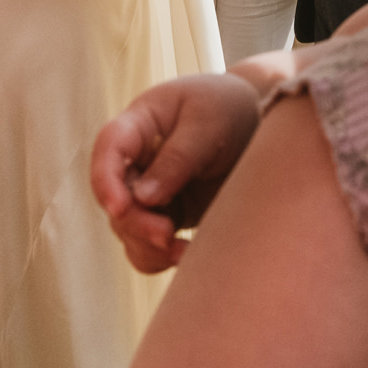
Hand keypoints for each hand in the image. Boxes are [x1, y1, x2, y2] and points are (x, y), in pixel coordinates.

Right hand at [89, 73, 261, 273]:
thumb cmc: (231, 109)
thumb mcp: (210, 123)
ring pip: (128, 229)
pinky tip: (187, 256)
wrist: (261, 123)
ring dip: (147, 246)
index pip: (109, 148)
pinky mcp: (169, 216)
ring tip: (182, 251)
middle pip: (116, 197)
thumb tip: (142, 199)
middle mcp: (136, 161)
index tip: (120, 207)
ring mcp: (149, 192)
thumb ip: (178, 157)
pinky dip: (161, 258)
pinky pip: (149, 247)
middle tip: (166, 235)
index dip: (105, 179)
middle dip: (136, 222)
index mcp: (140, 124)